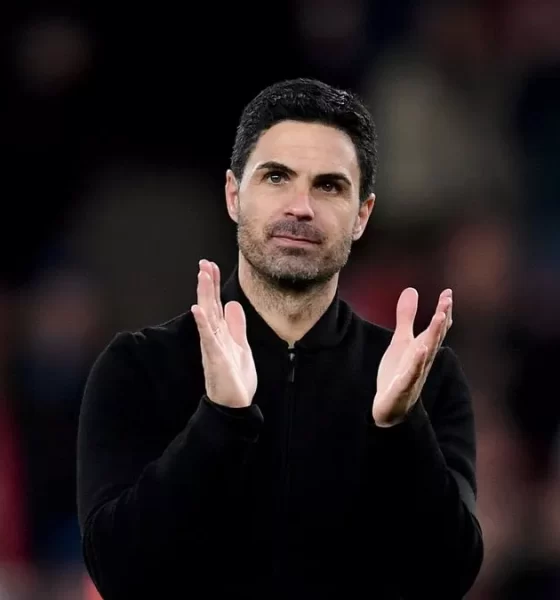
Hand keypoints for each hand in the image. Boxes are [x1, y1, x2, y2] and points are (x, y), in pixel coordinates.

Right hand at [191, 260, 256, 407]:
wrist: (235, 404)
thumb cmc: (236, 377)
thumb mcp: (240, 346)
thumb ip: (236, 326)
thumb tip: (232, 304)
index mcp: (220, 333)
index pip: (215, 303)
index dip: (213, 285)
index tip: (211, 265)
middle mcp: (214, 336)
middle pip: (209, 304)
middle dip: (207, 283)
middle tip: (204, 263)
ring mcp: (212, 346)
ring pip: (207, 316)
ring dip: (204, 295)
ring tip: (202, 276)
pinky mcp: (214, 357)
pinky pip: (207, 338)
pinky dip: (203, 323)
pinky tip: (197, 309)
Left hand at [372, 288, 452, 426]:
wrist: (390, 408)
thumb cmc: (398, 373)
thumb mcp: (400, 341)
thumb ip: (406, 317)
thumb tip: (411, 289)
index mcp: (423, 348)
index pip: (436, 328)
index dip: (442, 310)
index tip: (448, 292)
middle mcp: (423, 359)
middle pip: (434, 337)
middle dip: (441, 318)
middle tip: (447, 300)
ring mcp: (415, 373)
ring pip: (427, 353)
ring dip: (434, 335)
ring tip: (439, 317)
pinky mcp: (403, 386)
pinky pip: (412, 373)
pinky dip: (417, 362)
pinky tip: (421, 349)